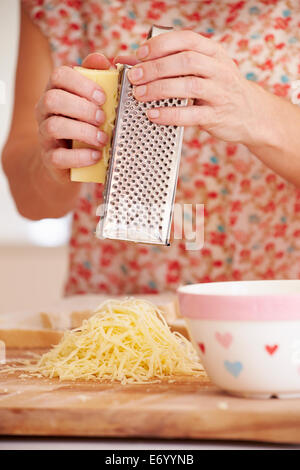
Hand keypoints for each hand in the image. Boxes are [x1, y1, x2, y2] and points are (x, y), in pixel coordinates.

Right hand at [35, 53, 110, 182]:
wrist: (65, 160)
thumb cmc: (82, 123)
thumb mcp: (89, 100)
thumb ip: (96, 78)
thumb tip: (103, 59)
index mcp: (55, 91)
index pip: (59, 75)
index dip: (81, 83)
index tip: (102, 96)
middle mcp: (45, 111)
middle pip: (53, 99)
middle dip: (82, 108)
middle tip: (103, 118)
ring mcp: (45, 135)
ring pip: (54, 126)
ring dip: (83, 131)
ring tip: (102, 139)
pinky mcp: (49, 159)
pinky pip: (58, 157)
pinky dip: (80, 156)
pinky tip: (95, 155)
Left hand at [127, 30, 263, 146]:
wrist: (251, 114)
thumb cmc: (218, 89)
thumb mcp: (201, 71)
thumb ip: (169, 64)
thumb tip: (128, 61)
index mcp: (214, 53)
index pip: (187, 40)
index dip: (162, 44)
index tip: (141, 53)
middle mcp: (219, 69)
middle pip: (186, 61)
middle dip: (156, 67)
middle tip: (134, 77)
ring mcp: (220, 93)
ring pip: (189, 85)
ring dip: (160, 88)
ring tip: (139, 94)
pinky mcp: (217, 116)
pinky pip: (192, 114)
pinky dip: (170, 114)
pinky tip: (153, 114)